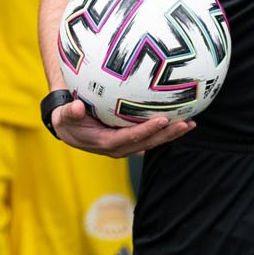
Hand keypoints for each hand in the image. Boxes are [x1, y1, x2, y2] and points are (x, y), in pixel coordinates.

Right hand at [50, 98, 192, 158]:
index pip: (129, 138)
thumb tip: (77, 107)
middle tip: (185, 123)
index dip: (145, 131)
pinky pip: (151, 136)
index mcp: (104, 143)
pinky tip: (181, 119)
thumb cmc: (66, 118)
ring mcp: (126, 145)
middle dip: (166, 135)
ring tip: (190, 123)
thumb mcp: (63, 115)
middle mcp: (119, 148)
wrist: (68, 126)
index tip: (161, 120)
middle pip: (146, 143)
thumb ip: (69, 112)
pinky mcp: (130, 139)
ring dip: (171, 134)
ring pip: (152, 142)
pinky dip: (165, 130)